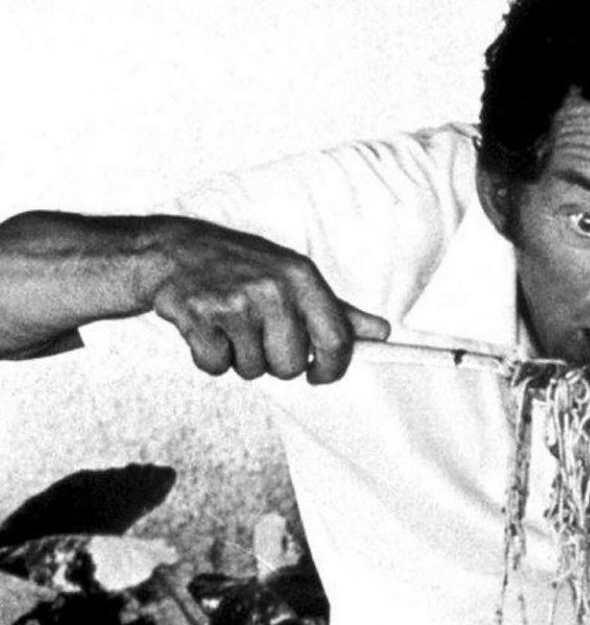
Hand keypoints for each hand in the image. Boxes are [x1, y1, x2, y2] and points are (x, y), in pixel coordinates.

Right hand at [147, 218, 388, 383]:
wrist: (173, 250)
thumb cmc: (242, 267)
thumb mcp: (294, 278)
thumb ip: (338, 311)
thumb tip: (381, 333)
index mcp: (302, 278)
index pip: (337, 342)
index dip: (332, 369)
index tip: (319, 374)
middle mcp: (272, 288)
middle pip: (291, 367)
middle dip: (274, 361)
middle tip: (257, 333)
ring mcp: (234, 301)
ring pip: (253, 370)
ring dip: (240, 358)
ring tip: (228, 325)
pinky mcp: (197, 315)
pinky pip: (215, 366)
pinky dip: (208, 356)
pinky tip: (205, 327)